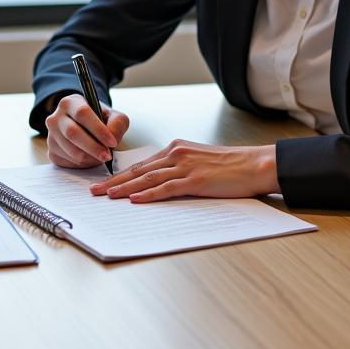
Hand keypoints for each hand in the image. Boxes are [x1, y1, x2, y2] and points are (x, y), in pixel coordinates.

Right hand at [46, 94, 128, 168]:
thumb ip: (117, 124)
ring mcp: (51, 135)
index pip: (82, 113)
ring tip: (101, 157)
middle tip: (107, 156)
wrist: (83, 127)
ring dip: (89, 158)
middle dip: (93, 147)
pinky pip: (67, 161)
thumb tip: (112, 138)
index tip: (112, 142)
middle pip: (72, 133)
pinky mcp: (51, 151)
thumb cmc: (98, 120)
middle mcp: (56, 117)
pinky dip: (83, 164)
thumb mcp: (112, 116)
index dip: (98, 129)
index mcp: (70, 103)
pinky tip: (90, 159)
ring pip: (70, 150)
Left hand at [90, 140, 279, 201]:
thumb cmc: (229, 167)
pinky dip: (148, 195)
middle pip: (138, 171)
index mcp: (175, 148)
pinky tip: (135, 200)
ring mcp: (185, 167)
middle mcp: (176, 154)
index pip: (142, 164)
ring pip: (147, 179)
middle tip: (95, 191)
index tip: (105, 182)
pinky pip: (166, 188)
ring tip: (107, 197)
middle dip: (114, 181)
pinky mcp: (195, 181)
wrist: (254, 164)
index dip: (121, 174)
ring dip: (124, 189)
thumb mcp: (198, 160)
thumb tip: (159, 182)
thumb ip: (178, 167)